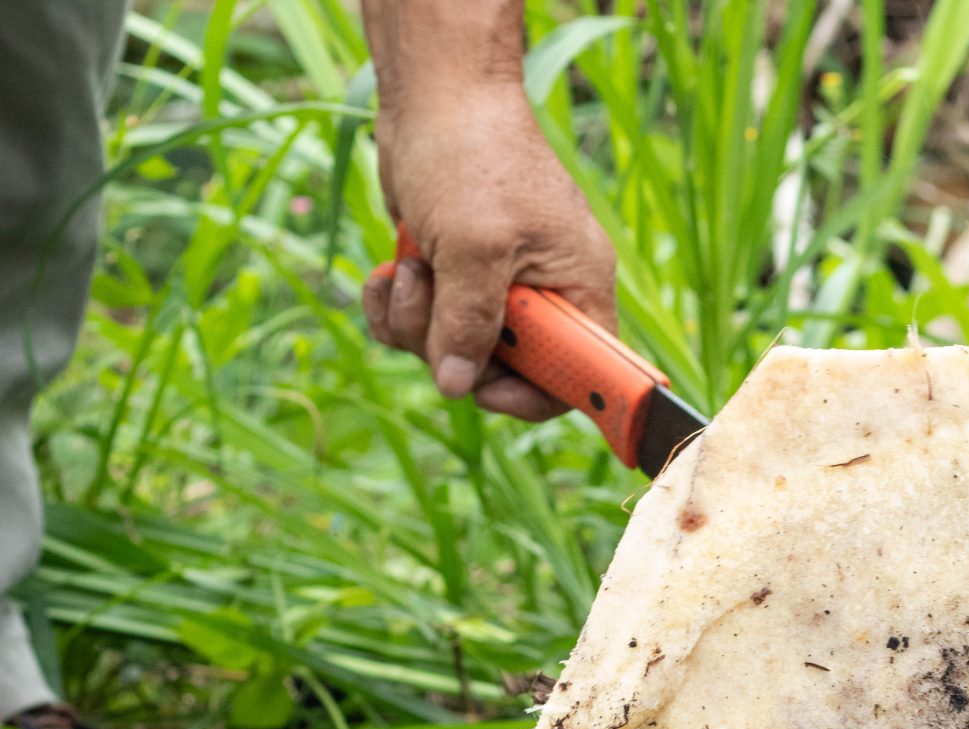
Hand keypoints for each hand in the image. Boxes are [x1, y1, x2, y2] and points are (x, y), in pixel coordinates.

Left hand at [363, 89, 615, 419]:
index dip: (534, 397)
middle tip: (431, 303)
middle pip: (503, 373)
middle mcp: (543, 296)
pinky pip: (421, 325)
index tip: (485, 387)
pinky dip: (396, 306)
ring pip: (451, 351)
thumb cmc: (471, 153)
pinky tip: (390, 270)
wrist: (432, 92)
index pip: (577, 378)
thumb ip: (470, 322)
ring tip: (409, 269)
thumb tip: (457, 386)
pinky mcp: (452, 276)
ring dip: (414, 323)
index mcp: (577, 290)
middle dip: (451, 349)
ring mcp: (495, 288)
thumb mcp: (476, 245)